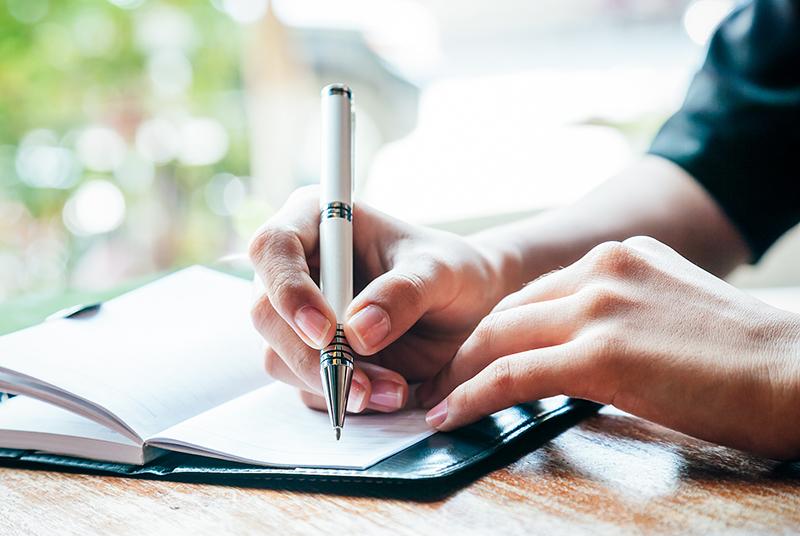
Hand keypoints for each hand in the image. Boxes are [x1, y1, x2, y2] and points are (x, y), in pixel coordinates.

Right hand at [248, 186, 510, 413]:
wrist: (469, 310)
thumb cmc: (453, 272)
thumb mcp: (441, 272)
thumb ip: (403, 293)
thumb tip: (358, 332)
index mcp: (319, 221)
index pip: (273, 247)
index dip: (288, 290)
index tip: (326, 331)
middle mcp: (299, 267)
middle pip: (266, 312)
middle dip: (311, 355)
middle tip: (361, 385)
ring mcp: (298, 315)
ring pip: (280, 357)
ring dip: (332, 383)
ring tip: (394, 390)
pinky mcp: (311, 355)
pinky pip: (306, 386)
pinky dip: (343, 398)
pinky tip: (388, 394)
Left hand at [418, 236, 799, 458]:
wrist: (796, 372)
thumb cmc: (743, 356)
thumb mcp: (671, 308)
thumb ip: (621, 312)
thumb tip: (581, 344)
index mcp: (619, 256)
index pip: (535, 292)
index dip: (497, 327)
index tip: (475, 354)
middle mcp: (602, 269)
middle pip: (507, 311)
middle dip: (467, 349)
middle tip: (441, 380)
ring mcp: (598, 307)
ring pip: (499, 339)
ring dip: (459, 375)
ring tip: (436, 402)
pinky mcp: (599, 353)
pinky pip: (513, 374)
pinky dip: (472, 396)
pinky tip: (451, 415)